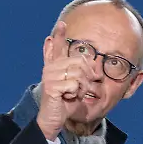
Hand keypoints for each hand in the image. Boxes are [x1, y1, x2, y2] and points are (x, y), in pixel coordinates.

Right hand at [36, 21, 98, 140]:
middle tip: (80, 88)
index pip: (56, 48)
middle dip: (86, 77)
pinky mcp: (51, 86)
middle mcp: (50, 68)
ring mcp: (49, 76)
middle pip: (79, 62)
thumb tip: (93, 65)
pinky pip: (74, 84)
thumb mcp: (75, 86)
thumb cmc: (65, 102)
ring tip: (73, 94)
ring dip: (82, 87)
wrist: (53, 119)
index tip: (62, 24)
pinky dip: (76, 93)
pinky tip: (68, 97)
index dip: (59, 36)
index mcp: (54, 67)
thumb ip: (81, 74)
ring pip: (79, 74)